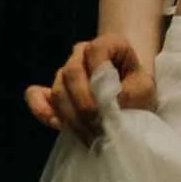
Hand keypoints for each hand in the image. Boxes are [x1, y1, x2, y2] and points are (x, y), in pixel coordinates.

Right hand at [28, 32, 157, 144]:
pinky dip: (41, 109)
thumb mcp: (143, 91)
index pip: (96, 50)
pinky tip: (55, 124)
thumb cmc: (139, 92)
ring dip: (72, 116)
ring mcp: (65, 71)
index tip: (110, 102)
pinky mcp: (52, 91)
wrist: (132, 100)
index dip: (98, 74)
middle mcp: (82, 53)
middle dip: (84, 104)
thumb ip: (127, 93)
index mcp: (108, 44)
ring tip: (90, 136)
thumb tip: (105, 106)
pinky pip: (37, 96)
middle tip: (98, 128)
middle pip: (71, 72)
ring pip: (58, 90)